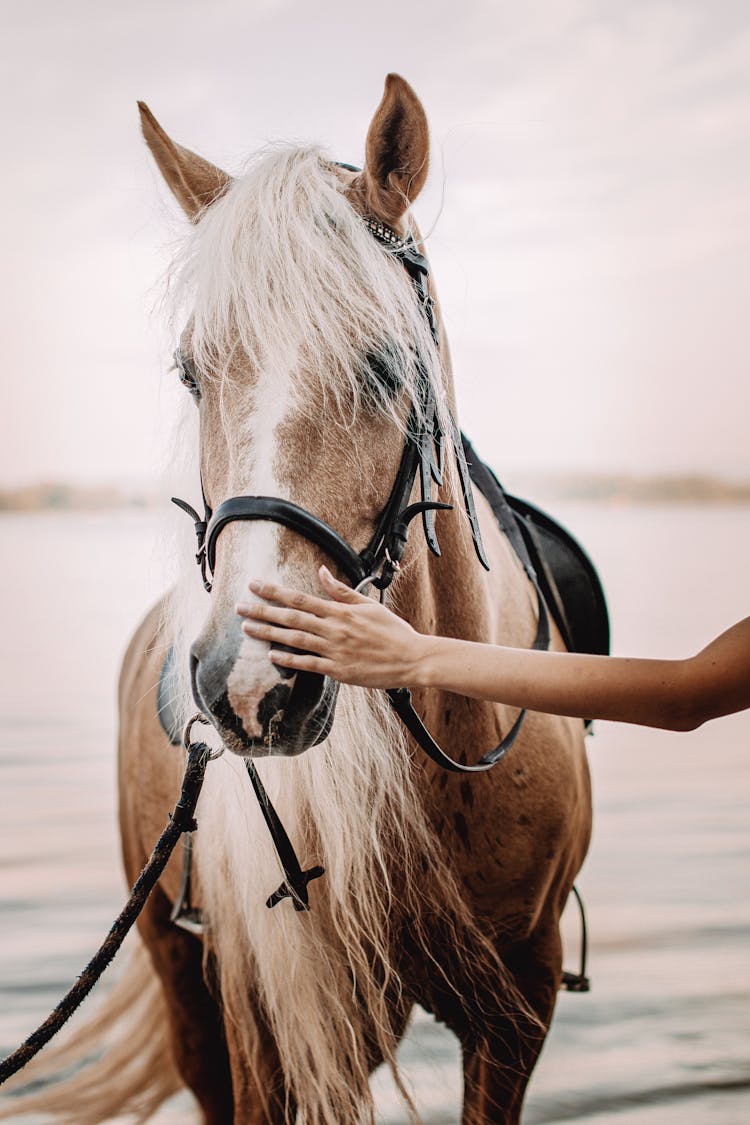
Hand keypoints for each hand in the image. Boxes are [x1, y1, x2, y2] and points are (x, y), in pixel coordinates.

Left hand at [236, 566, 425, 687]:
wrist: (411, 659)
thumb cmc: (392, 631)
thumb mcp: (368, 605)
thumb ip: (341, 591)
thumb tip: (321, 570)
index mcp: (340, 611)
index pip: (300, 598)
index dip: (274, 591)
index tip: (254, 585)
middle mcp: (333, 629)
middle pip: (291, 617)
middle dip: (263, 610)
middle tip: (239, 606)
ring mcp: (334, 651)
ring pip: (294, 640)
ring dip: (269, 633)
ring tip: (247, 628)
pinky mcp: (338, 671)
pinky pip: (308, 665)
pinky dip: (289, 661)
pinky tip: (272, 657)